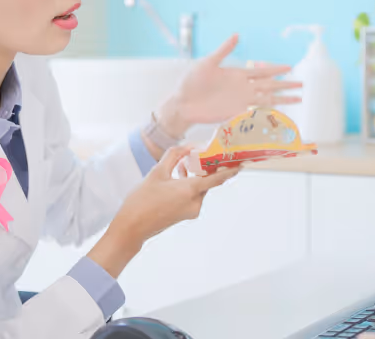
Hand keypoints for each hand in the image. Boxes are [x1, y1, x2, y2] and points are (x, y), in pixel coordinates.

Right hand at [87, 146, 239, 276]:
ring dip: (194, 175)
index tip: (242, 163)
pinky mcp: (186, 214)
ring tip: (181, 164)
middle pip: (208, 181)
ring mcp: (191, 210)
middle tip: (202, 152)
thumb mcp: (157, 172)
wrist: (132, 227)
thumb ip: (174, 156)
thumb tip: (188, 147)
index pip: (217, 178)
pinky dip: (189, 184)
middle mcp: (195, 202)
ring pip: (200, 187)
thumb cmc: (142, 200)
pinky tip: (177, 176)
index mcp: (190, 190)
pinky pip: (193, 195)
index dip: (231, 170)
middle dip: (205, 167)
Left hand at [157, 34, 301, 135]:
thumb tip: (237, 35)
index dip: (275, 69)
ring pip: (267, 98)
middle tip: (302, 84)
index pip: (261, 71)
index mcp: (236, 74)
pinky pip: (256, 111)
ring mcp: (240, 101)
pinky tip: (280, 111)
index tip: (289, 67)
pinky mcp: (235, 112)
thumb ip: (223, 51)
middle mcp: (242, 87)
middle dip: (286, 85)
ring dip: (283, 99)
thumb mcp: (207, 63)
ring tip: (299, 99)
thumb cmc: (191, 82)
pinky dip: (268, 111)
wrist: (182, 103)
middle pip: (269, 85)